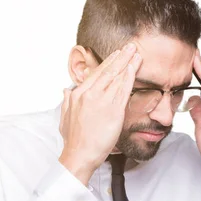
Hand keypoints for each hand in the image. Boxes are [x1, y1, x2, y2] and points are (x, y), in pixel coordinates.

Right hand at [59, 43, 141, 184]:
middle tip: (130, 46)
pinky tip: (134, 68)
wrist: (79, 154)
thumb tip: (66, 89)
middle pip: (107, 71)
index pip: (96, 73)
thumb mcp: (65, 116)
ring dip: (127, 63)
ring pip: (116, 77)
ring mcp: (101, 101)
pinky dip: (129, 77)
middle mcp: (89, 94)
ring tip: (136, 53)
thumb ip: (67, 101)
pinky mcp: (113, 111)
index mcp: (78, 94)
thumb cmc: (74, 140)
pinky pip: (123, 90)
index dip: (108, 62)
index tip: (117, 54)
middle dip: (120, 57)